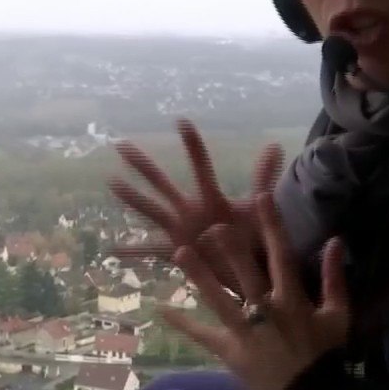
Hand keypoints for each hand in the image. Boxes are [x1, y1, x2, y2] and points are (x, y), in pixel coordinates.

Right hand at [108, 118, 282, 257]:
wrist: (249, 269)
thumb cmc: (252, 236)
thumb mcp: (258, 207)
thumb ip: (263, 179)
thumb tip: (276, 145)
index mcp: (210, 197)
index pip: (200, 166)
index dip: (192, 145)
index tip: (181, 120)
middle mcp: (189, 209)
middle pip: (162, 182)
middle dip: (143, 165)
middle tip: (121, 145)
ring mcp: (179, 229)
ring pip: (151, 209)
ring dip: (132, 197)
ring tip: (112, 181)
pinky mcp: (176, 252)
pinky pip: (150, 250)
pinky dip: (132, 250)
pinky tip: (112, 248)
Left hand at [162, 192, 350, 389]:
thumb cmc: (325, 354)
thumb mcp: (338, 316)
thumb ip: (334, 278)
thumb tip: (335, 241)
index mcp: (292, 299)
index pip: (281, 254)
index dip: (272, 225)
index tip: (261, 198)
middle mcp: (265, 311)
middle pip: (245, 274)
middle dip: (230, 249)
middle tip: (212, 224)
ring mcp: (244, 332)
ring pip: (219, 299)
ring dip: (199, 276)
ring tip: (179, 252)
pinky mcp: (229, 351)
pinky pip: (203, 335)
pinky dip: (183, 324)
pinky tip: (160, 308)